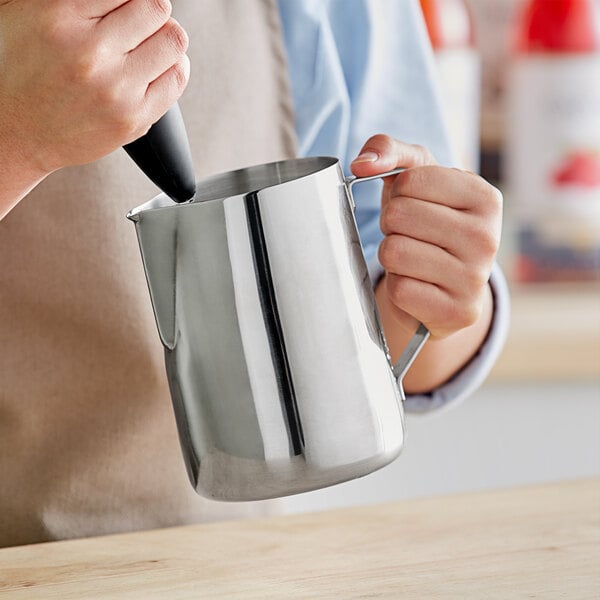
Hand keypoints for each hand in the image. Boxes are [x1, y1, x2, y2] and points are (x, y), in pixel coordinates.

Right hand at [0, 0, 189, 175]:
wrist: (15, 131)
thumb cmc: (19, 72)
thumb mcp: (29, 14)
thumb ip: (77, 0)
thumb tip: (120, 1)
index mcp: (60, 17)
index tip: (127, 7)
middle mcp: (91, 54)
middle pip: (157, 8)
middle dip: (152, 11)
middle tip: (140, 23)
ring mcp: (116, 90)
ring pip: (174, 41)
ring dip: (166, 38)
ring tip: (149, 45)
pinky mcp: (133, 118)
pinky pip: (176, 79)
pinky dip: (174, 67)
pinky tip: (158, 67)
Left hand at [351, 134, 501, 341]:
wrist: (445, 285)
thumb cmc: (427, 223)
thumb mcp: (416, 178)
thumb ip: (389, 151)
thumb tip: (362, 163)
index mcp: (485, 196)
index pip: (410, 181)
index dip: (398, 194)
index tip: (414, 206)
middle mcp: (487, 237)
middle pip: (399, 215)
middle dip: (392, 225)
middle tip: (410, 236)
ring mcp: (475, 278)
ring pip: (395, 253)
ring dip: (392, 257)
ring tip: (413, 260)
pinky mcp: (457, 312)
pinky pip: (400, 290)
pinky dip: (398, 288)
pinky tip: (417, 286)